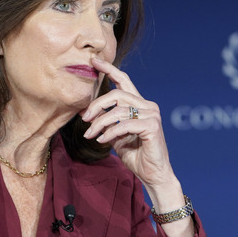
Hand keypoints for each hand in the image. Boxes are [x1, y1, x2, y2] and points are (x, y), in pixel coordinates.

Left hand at [80, 58, 178, 196]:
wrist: (153, 175)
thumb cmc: (136, 155)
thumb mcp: (116, 135)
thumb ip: (108, 121)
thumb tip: (89, 113)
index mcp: (140, 104)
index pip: (124, 80)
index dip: (109, 69)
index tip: (93, 61)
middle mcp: (148, 105)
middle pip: (116, 94)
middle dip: (96, 105)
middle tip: (84, 119)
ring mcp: (152, 114)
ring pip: (117, 110)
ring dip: (99, 123)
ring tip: (91, 135)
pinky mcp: (152, 126)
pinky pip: (124, 124)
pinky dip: (110, 132)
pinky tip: (102, 141)